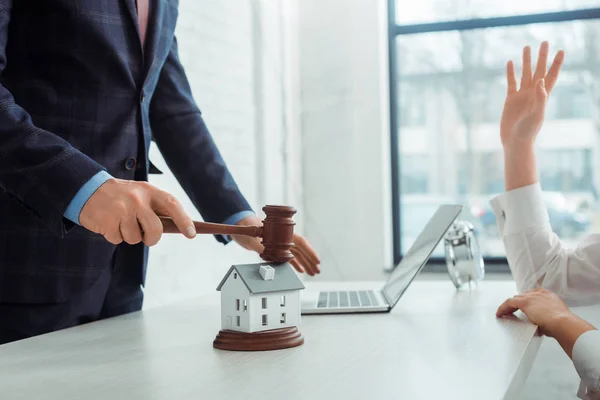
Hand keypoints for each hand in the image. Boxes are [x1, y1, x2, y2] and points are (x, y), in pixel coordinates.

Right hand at [80, 178, 195, 245]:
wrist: (87, 189)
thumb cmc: (121, 197)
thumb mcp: (140, 195)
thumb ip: (155, 209)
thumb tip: (177, 228)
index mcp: (148, 190)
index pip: (172, 204)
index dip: (184, 220)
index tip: (192, 234)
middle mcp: (137, 198)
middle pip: (155, 230)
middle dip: (152, 239)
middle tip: (146, 237)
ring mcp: (122, 209)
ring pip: (135, 239)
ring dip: (129, 236)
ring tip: (120, 222)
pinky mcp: (107, 221)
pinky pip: (118, 240)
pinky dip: (114, 236)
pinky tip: (109, 223)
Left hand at [231, 215, 320, 275]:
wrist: (238, 223)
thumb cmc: (247, 226)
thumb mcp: (252, 236)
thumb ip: (261, 246)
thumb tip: (270, 255)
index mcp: (283, 232)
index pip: (301, 243)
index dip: (310, 253)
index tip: (317, 261)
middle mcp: (284, 236)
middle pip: (301, 250)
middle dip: (309, 261)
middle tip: (317, 271)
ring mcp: (280, 242)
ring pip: (296, 254)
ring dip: (304, 263)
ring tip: (312, 273)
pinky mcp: (274, 247)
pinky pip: (287, 256)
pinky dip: (294, 263)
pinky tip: (300, 270)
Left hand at [496, 288, 594, 357]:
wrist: (564, 323)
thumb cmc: (563, 324)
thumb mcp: (554, 318)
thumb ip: (546, 318)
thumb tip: (541, 325)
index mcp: (548, 295)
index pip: (533, 295)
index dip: (526, 301)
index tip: (522, 307)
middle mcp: (539, 294)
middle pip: (522, 296)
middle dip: (517, 304)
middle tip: (511, 312)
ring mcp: (531, 297)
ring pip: (514, 300)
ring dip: (508, 307)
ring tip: (503, 313)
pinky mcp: (524, 302)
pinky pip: (509, 303)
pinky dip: (503, 308)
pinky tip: (499, 314)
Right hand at [500, 41, 563, 148]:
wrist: (515, 141)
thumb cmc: (528, 130)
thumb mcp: (537, 114)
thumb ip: (540, 97)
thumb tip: (540, 80)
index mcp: (542, 95)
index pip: (551, 76)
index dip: (556, 64)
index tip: (560, 51)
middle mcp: (533, 93)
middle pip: (539, 70)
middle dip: (542, 57)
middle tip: (544, 42)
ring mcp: (522, 95)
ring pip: (525, 73)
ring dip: (526, 61)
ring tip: (526, 47)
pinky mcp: (510, 99)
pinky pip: (511, 82)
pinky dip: (511, 73)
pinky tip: (510, 63)